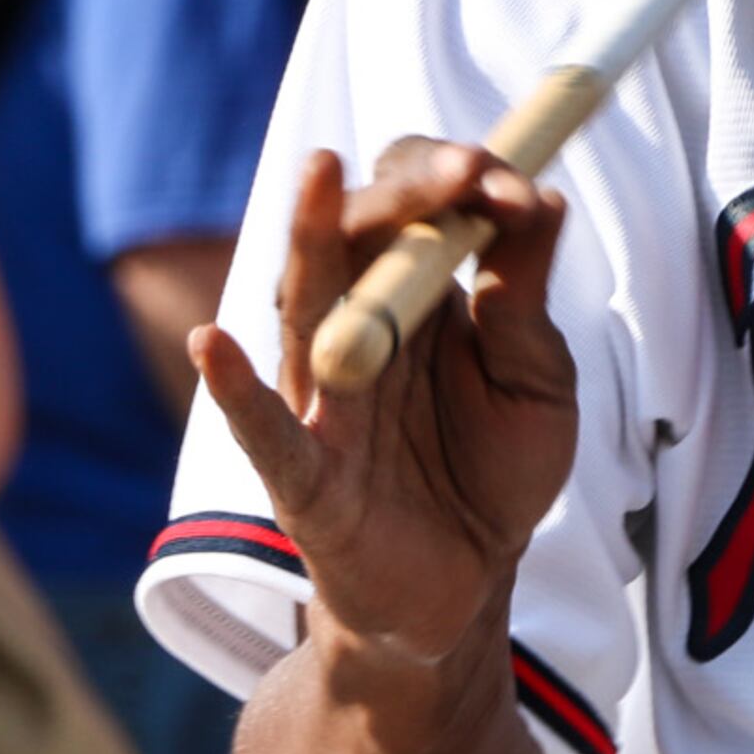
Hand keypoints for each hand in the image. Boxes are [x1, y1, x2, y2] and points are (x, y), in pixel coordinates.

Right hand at [190, 142, 577, 666]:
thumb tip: (542, 196)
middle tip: (459, 169)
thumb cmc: (496, 468)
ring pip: (309, 305)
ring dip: (316, 238)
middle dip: (406, 194)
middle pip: (359, 236)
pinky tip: (212, 343)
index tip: (512, 181)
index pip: (416, 207)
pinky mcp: (305, 476)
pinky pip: (265, 430)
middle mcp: (360, 329)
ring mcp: (325, 398)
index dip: (459, 181)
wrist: (471, 584)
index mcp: (417, 295)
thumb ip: (526, 298)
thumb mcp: (537, 379)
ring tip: (320, 172)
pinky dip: (236, 390)